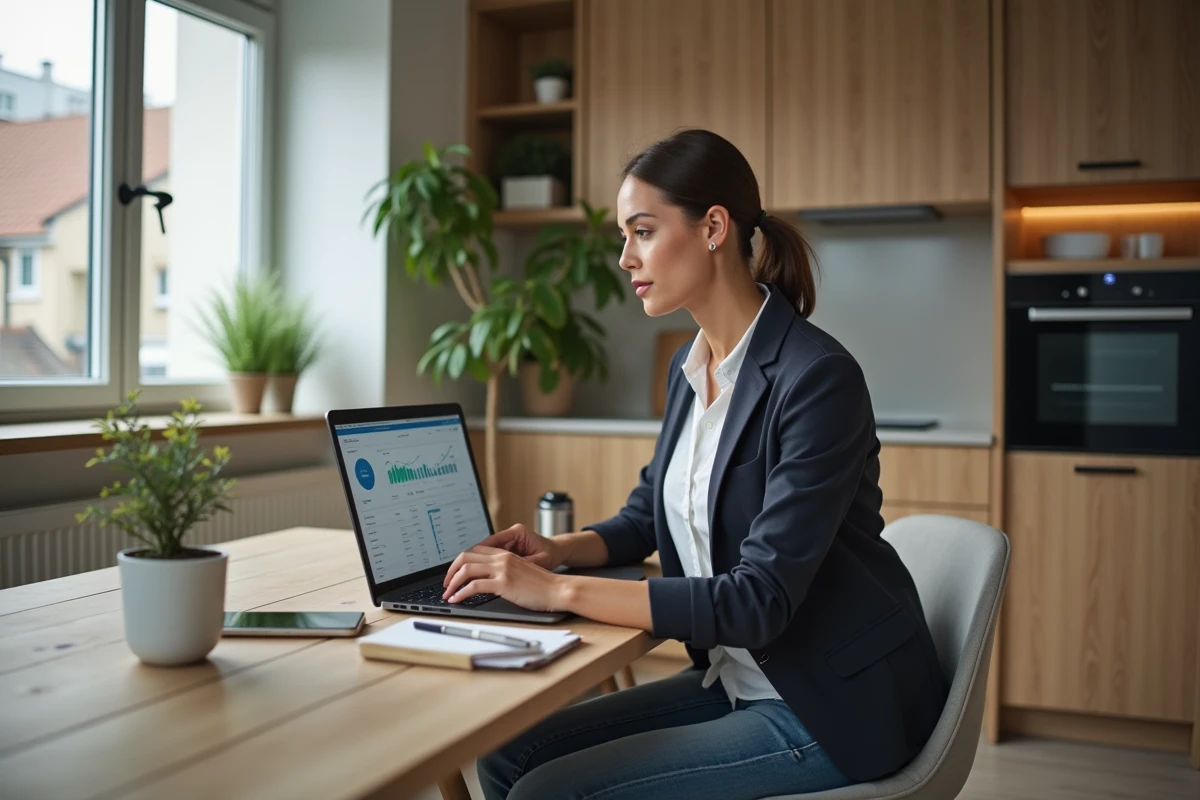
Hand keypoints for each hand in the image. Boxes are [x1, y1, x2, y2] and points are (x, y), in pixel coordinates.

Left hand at [441, 546, 566, 611]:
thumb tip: (490, 581)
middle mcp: (502, 558)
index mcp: (506, 554)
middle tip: (446, 584)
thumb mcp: (522, 572)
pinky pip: (474, 585)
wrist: (559, 589)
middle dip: (451, 571)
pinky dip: (461, 593)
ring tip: (447, 594)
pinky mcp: (503, 583)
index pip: (475, 551)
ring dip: (452, 582)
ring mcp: (502, 570)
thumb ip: (506, 571)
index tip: (455, 574)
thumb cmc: (544, 586)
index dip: (461, 562)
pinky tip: (457, 600)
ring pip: (466, 569)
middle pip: (466, 557)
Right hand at [456, 523, 565, 569]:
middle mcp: (509, 535)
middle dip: (463, 563)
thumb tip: (506, 573)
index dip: (471, 558)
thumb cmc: (552, 555)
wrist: (560, 552)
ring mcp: (507, 542)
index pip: (487, 543)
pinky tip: (469, 580)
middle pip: (478, 548)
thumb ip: (523, 565)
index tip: (460, 569)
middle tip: (452, 577)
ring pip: (480, 554)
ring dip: (468, 567)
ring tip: (456, 580)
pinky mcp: (506, 551)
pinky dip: (477, 569)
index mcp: (516, 532)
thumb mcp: (540, 561)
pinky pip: (487, 559)